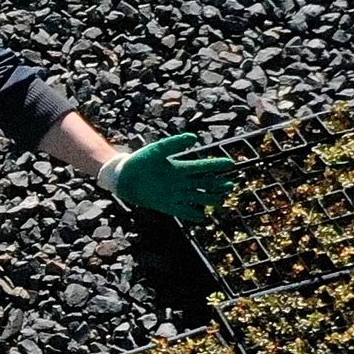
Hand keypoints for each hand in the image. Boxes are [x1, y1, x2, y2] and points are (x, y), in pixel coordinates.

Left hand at [102, 132, 238, 220]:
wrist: (123, 176)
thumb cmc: (140, 160)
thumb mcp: (157, 149)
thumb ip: (175, 143)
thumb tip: (194, 137)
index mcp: (180, 166)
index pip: (202, 166)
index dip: (216, 165)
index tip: (230, 164)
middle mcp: (180, 181)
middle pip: (204, 183)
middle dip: (217, 185)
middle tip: (230, 186)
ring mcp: (174, 194)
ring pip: (197, 197)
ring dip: (209, 199)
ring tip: (221, 201)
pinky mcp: (166, 205)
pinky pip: (182, 211)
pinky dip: (192, 213)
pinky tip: (202, 216)